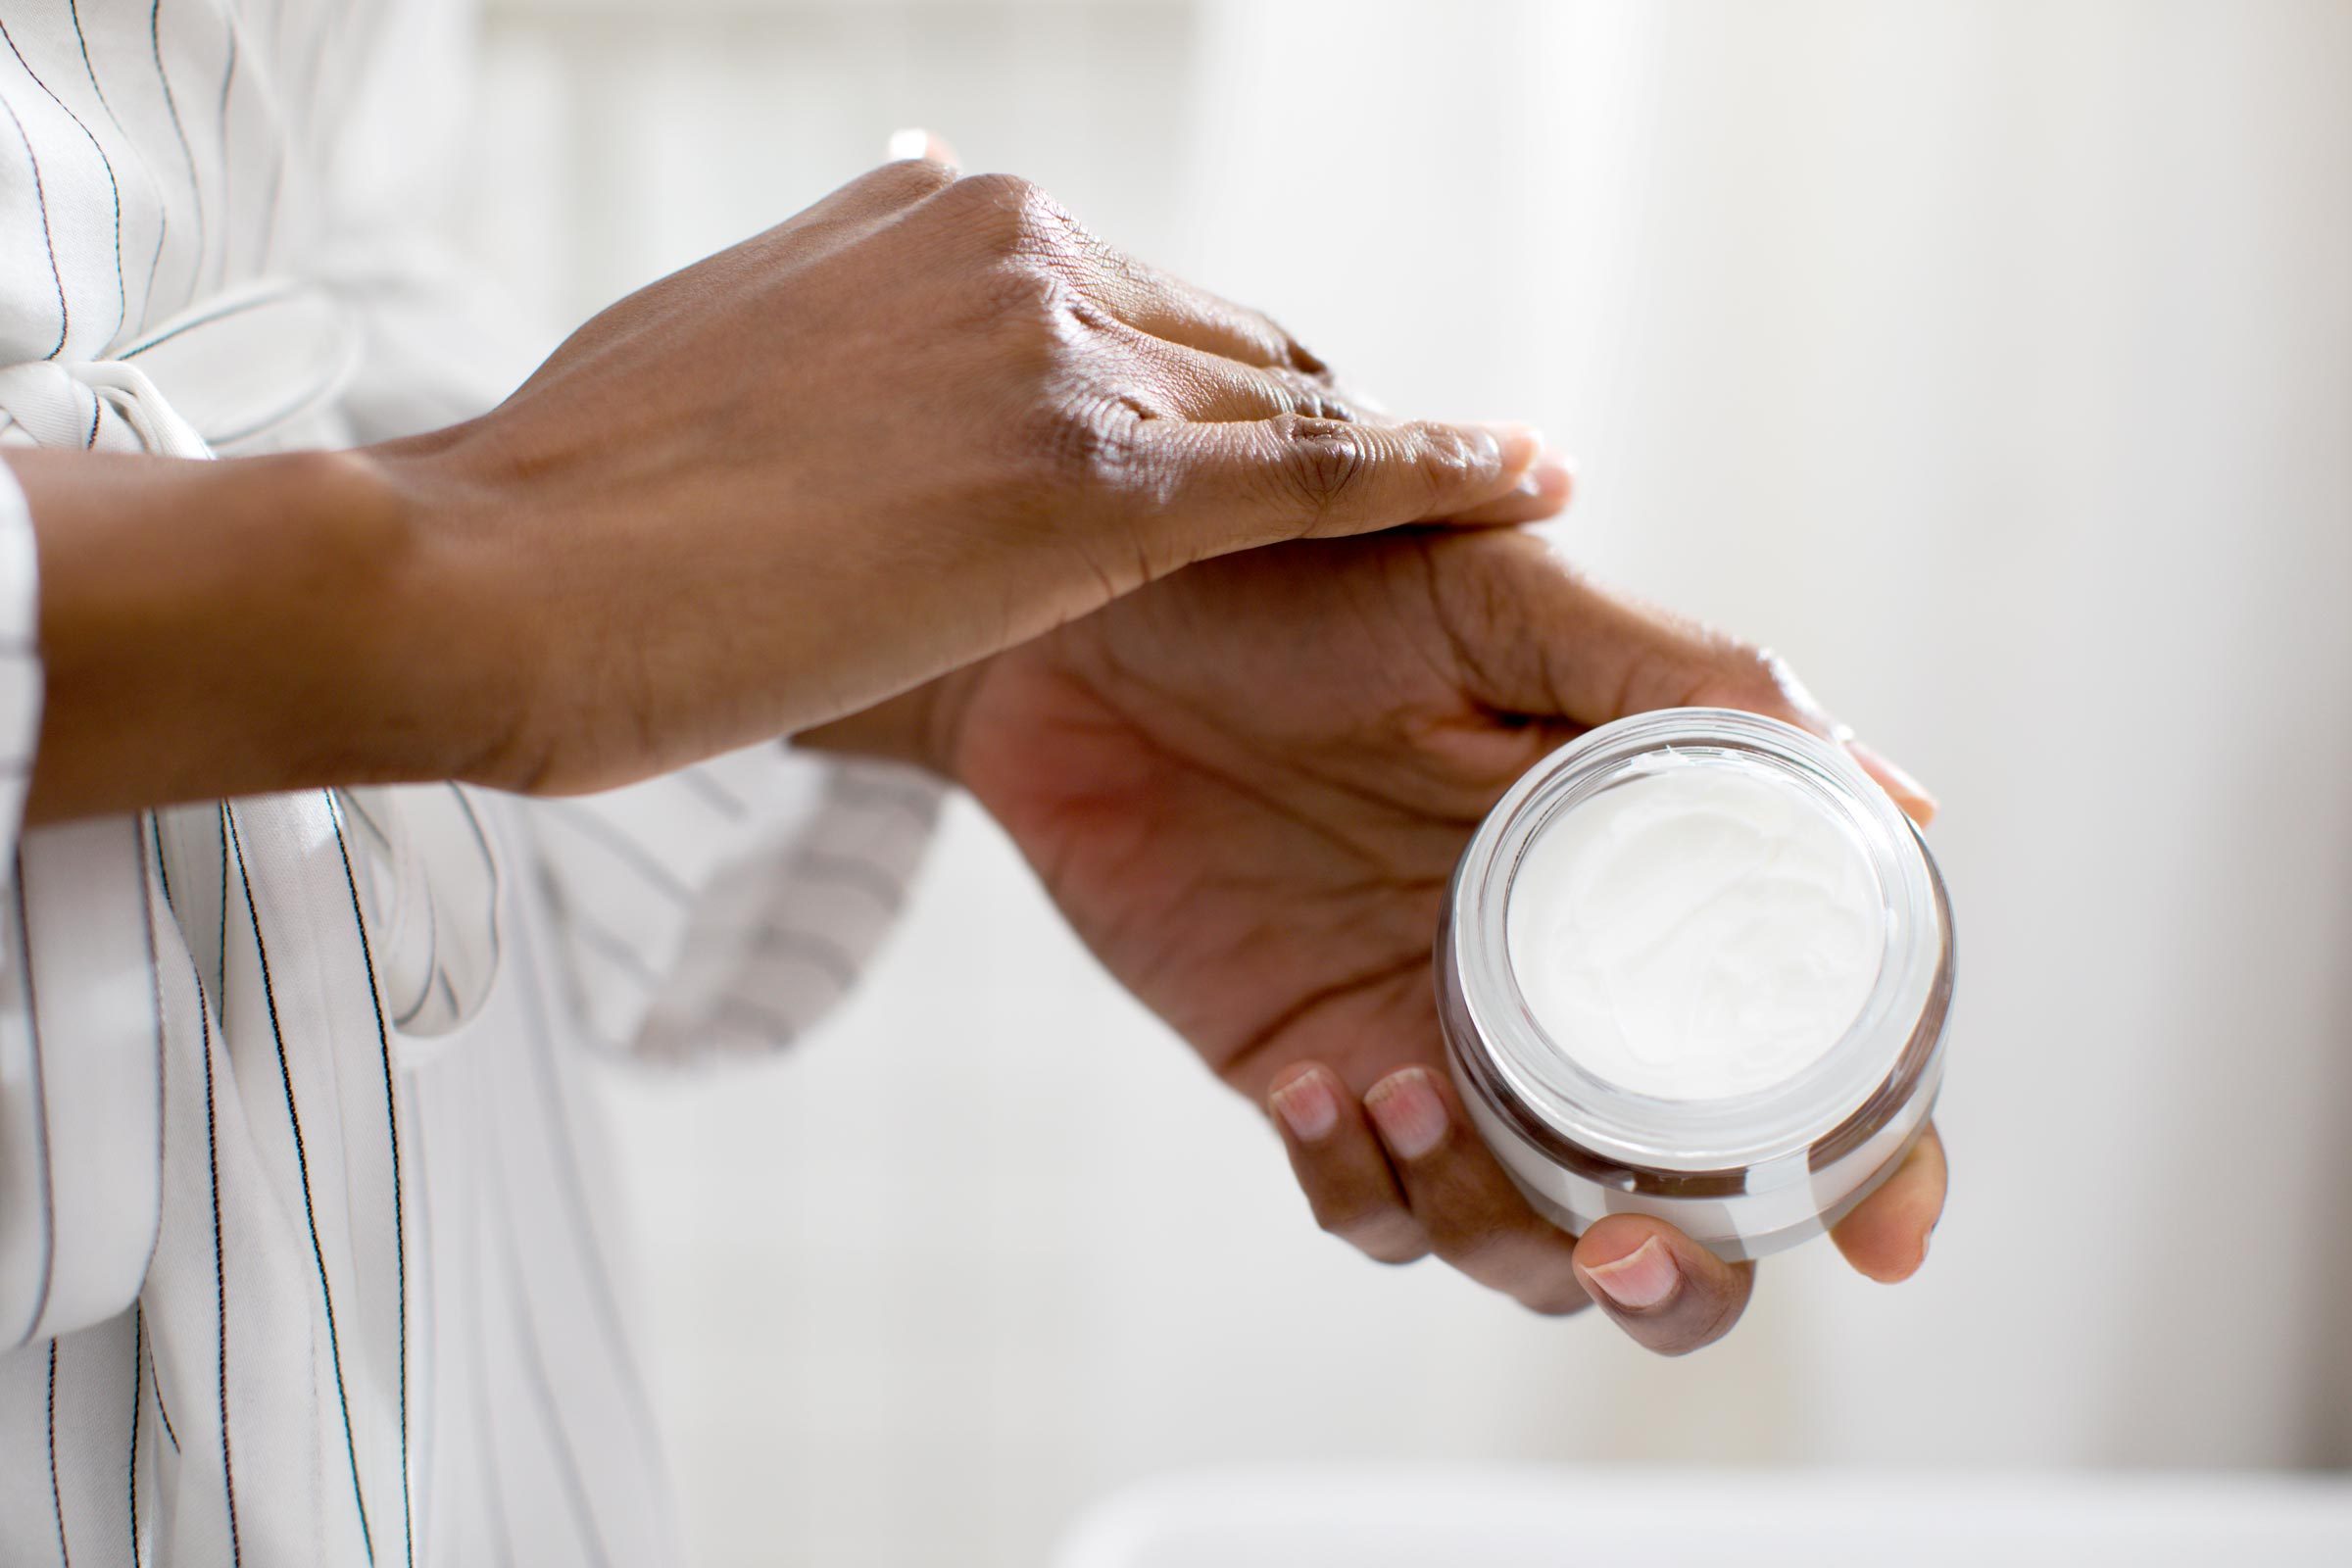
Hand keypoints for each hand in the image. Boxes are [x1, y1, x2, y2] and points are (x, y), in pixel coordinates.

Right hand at [368, 159, 1567, 797]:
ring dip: (1391, 454)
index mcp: (940, 215)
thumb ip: (847, 262)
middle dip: (1313, 424)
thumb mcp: (718, 324)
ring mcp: (1060, 354)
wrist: (494, 577)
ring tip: (1507, 492)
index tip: (1282, 429)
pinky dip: (1437, 469)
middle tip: (1410, 491)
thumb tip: (927, 175)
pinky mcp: (1090, 479)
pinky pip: (1319, 473)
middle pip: (1236, 345)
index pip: (1144, 302)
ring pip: (1285, 403)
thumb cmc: (574, 494)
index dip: (1224, 383)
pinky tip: (1528, 479)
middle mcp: (1019, 248)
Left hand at [859, 528, 1944, 1353]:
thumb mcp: (1498, 602)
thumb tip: (1899, 800)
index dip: (1864, 1163)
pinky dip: (1353, 1181)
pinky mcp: (1308, 1073)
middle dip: (1683, 1276)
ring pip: (1524, 1240)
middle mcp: (1556, 987)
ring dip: (1491, 1217)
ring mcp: (1433, 1041)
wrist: (1074, 623)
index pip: (1796, 1058)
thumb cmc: (1293, 586)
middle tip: (1626, 1242)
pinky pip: (1365, 1207)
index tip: (1885, 1238)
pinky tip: (1308, 1078)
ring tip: (1400, 1078)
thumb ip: (1685, 686)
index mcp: (1639, 882)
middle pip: (1680, 1209)